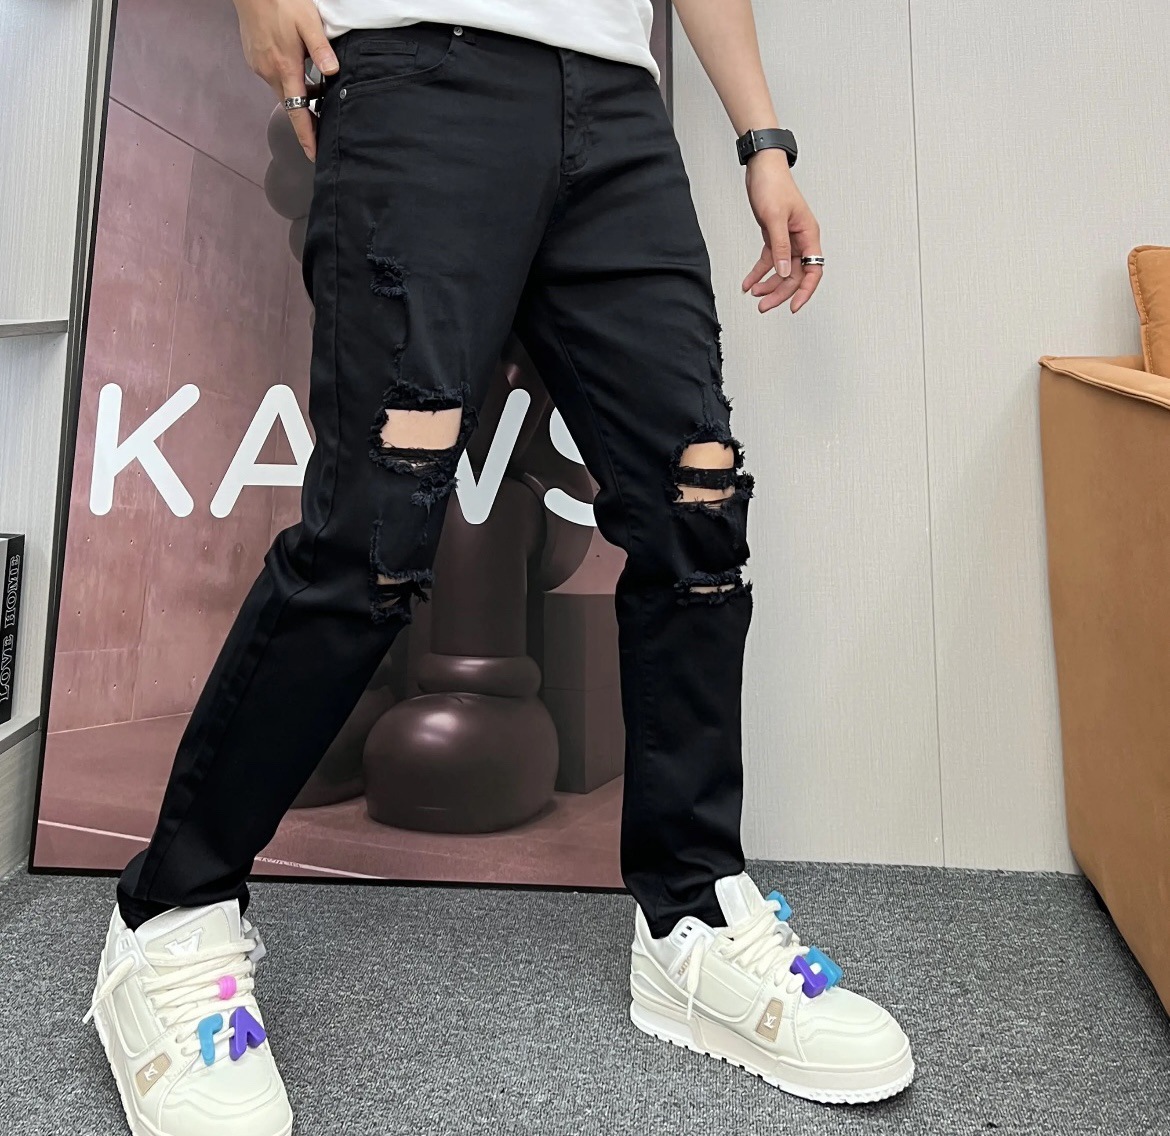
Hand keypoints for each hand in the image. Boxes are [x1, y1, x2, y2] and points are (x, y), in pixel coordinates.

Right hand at [234, 0, 338, 160]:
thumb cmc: (280, 0)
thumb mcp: (308, 22)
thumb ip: (321, 49)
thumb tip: (333, 71)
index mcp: (285, 69)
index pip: (297, 113)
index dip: (306, 136)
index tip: (313, 154)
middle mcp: (269, 72)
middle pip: (291, 105)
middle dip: (307, 116)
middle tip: (324, 121)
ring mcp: (260, 65)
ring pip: (284, 89)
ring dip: (300, 94)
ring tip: (318, 89)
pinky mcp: (255, 58)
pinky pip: (275, 77)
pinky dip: (289, 79)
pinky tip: (299, 67)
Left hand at [741, 150, 822, 313]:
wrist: (761, 168)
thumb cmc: (773, 185)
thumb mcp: (775, 218)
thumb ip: (780, 247)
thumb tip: (784, 272)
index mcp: (809, 235)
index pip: (813, 271)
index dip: (805, 291)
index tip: (794, 306)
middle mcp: (801, 240)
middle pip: (794, 275)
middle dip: (779, 292)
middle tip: (763, 306)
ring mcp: (787, 240)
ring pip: (781, 271)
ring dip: (768, 285)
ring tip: (754, 295)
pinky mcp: (774, 237)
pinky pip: (768, 261)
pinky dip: (758, 273)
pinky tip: (748, 283)